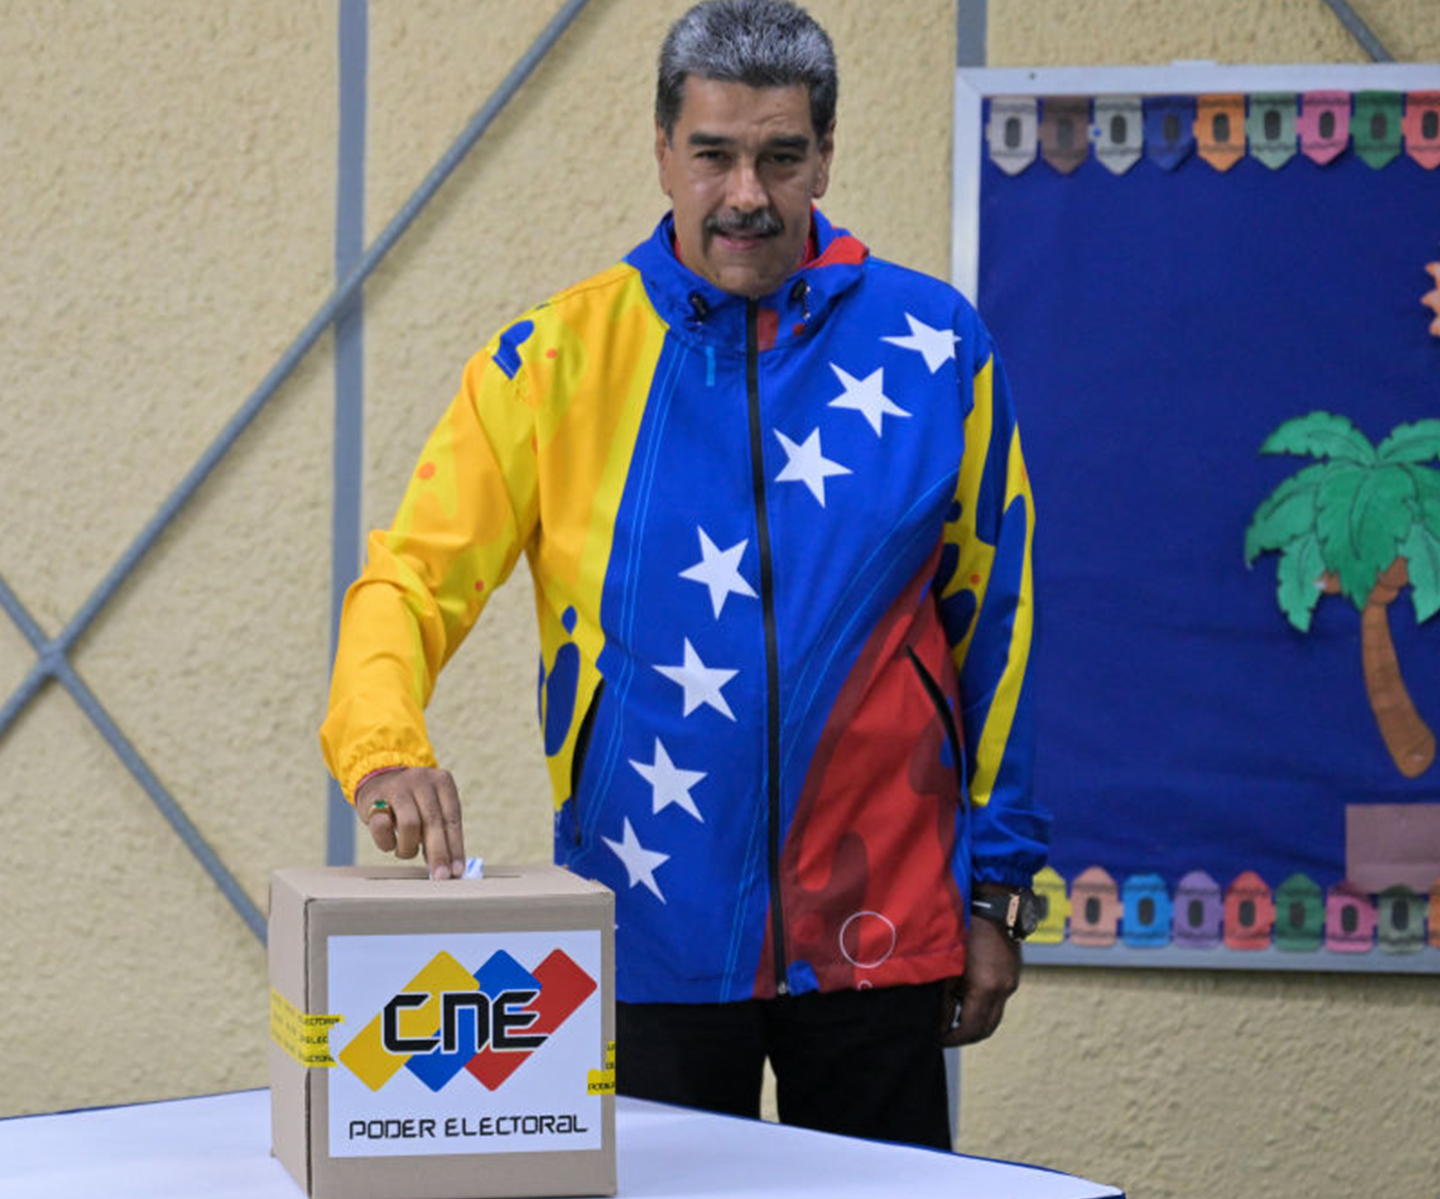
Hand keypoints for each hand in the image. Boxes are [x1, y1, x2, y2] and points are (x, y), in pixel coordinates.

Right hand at [356, 767, 465, 880]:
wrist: (379, 779)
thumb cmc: (413, 802)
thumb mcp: (432, 807)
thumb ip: (442, 831)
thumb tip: (451, 867)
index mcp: (442, 781)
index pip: (452, 818)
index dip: (455, 847)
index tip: (457, 870)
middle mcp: (421, 780)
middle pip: (433, 822)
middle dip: (438, 853)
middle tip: (440, 876)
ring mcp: (397, 787)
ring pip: (410, 825)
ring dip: (409, 848)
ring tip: (408, 852)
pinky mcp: (374, 799)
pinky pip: (382, 827)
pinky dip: (387, 843)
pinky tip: (391, 845)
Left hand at [940, 914, 1020, 1046]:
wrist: (992, 900)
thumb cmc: (964, 927)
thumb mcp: (947, 964)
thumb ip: (942, 994)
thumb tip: (936, 1019)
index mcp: (986, 988)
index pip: (970, 1028)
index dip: (952, 1038)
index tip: (936, 1038)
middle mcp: (1004, 988)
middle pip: (987, 1028)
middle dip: (965, 1035)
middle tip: (944, 1033)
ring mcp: (1012, 980)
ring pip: (994, 1014)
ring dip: (975, 1019)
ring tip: (951, 1012)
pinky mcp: (1013, 972)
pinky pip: (999, 998)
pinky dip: (982, 1003)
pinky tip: (964, 992)